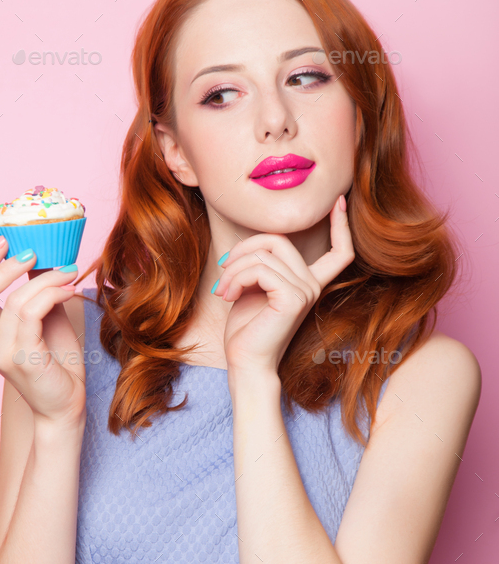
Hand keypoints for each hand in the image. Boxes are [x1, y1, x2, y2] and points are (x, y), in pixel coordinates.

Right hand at [0, 238, 85, 425]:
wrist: (66, 406)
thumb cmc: (56, 363)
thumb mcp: (44, 318)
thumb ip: (36, 291)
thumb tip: (39, 254)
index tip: (4, 241)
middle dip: (5, 266)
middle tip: (34, 250)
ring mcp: (2, 354)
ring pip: (15, 301)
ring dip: (46, 279)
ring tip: (68, 272)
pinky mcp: (24, 360)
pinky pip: (33, 315)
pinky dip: (53, 294)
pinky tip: (70, 289)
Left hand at [212, 195, 353, 374]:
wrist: (245, 362)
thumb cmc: (246, 329)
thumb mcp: (252, 287)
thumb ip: (260, 264)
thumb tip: (252, 243)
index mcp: (308, 282)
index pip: (339, 251)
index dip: (341, 225)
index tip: (338, 201)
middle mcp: (312, 285)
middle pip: (279, 239)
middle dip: (243, 249)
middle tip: (223, 270)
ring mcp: (305, 291)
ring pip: (263, 254)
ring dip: (233, 269)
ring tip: (222, 289)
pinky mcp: (293, 298)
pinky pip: (260, 270)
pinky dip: (236, 278)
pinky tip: (227, 296)